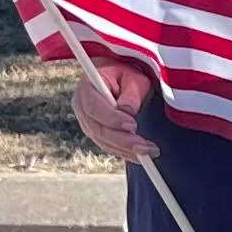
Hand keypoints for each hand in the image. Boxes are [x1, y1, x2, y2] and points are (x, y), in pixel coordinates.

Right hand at [69, 43, 156, 160]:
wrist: (119, 79)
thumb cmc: (127, 75)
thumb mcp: (133, 77)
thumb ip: (131, 92)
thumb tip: (128, 110)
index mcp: (87, 87)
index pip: (94, 107)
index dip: (111, 118)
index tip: (132, 125)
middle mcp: (82, 107)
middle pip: (98, 129)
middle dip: (122, 140)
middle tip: (145, 146)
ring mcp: (87, 122)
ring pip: (103, 141)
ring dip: (126, 150)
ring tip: (149, 152)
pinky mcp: (96, 132)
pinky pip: (108, 146)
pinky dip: (124, 152)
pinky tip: (141, 156)